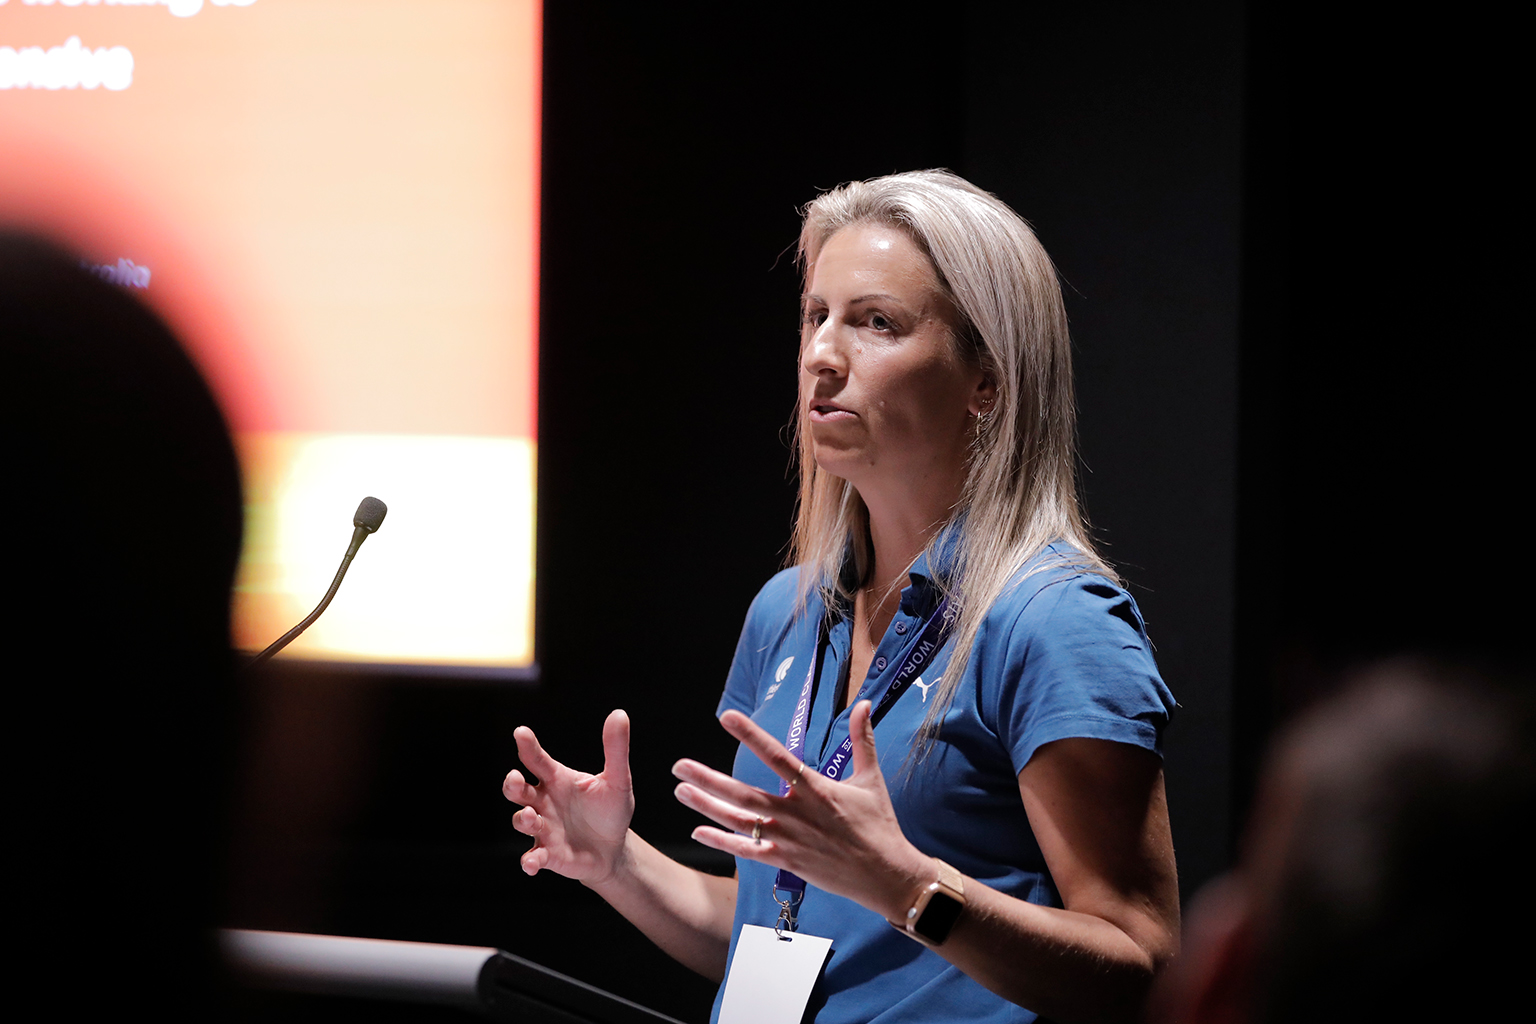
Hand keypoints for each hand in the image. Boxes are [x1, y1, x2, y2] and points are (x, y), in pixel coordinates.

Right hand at [503, 709, 634, 883]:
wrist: (614, 849)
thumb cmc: (610, 811)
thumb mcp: (617, 780)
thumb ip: (615, 749)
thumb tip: (619, 713)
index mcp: (557, 779)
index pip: (537, 760)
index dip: (527, 746)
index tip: (520, 733)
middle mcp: (544, 802)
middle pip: (518, 789)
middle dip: (512, 784)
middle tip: (515, 779)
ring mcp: (543, 828)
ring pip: (521, 820)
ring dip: (523, 819)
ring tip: (531, 817)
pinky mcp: (547, 854)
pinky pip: (531, 857)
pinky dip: (529, 861)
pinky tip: (532, 863)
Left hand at [672, 701, 930, 920]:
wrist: (886, 875)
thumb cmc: (879, 826)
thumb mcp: (871, 779)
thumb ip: (862, 739)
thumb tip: (865, 703)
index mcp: (816, 788)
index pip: (776, 756)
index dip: (751, 736)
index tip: (726, 717)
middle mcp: (797, 812)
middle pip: (745, 793)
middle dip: (709, 779)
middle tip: (680, 766)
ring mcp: (789, 839)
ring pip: (740, 821)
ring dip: (708, 807)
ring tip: (681, 791)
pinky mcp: (787, 861)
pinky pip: (748, 852)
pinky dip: (723, 843)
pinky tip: (699, 832)